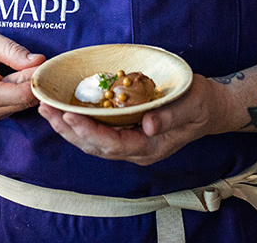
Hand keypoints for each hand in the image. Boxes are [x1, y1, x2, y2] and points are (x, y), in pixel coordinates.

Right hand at [0, 31, 44, 120]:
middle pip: (18, 100)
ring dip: (30, 88)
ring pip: (21, 105)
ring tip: (28, 67)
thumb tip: (38, 61)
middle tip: (44, 63)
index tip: (44, 68)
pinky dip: (24, 93)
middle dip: (35, 82)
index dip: (28, 84)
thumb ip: (11, 50)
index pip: (5, 94)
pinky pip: (16, 106)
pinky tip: (21, 77)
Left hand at [37, 75, 226, 165]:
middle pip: (94, 146)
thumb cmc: (202, 104)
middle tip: (45, 109)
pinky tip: (64, 110)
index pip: (112, 144)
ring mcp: (130, 145)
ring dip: (67, 127)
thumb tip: (146, 125)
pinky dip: (78, 123)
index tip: (68, 114)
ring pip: (92, 142)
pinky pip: (97, 133)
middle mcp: (136, 151)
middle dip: (68, 129)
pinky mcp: (126, 134)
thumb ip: (170, 117)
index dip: (88, 131)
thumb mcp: (191, 106)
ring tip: (46, 109)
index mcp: (150, 148)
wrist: (210, 109)